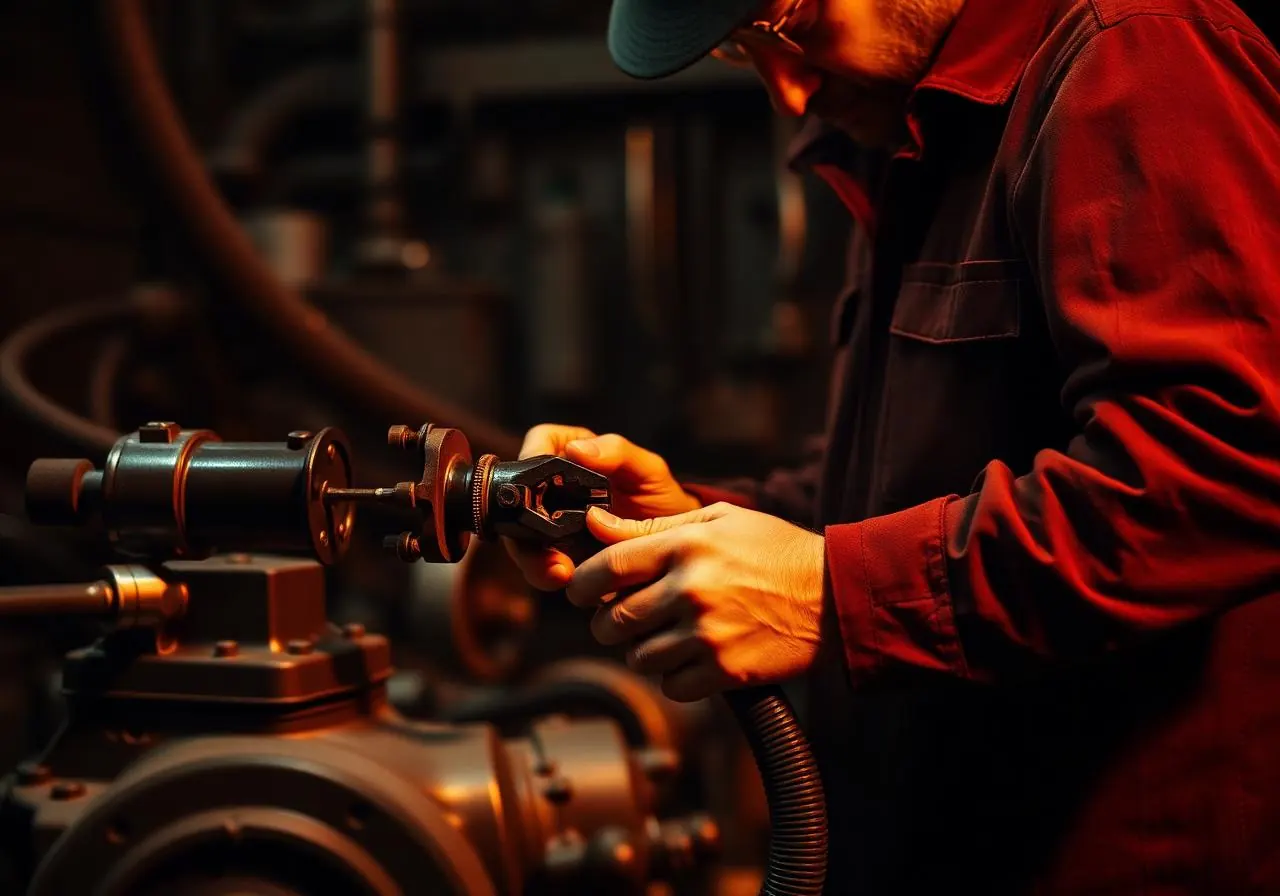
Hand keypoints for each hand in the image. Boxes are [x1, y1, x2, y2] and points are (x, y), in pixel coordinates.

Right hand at [503, 425, 700, 591]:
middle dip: (525, 525)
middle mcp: (552, 487)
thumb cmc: (660, 498)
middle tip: (547, 542)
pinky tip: (568, 580)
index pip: (536, 444)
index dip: (530, 460)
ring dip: (534, 558)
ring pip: (521, 537)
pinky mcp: (556, 554)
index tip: (538, 484)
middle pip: (518, 498)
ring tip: (561, 574)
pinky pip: (539, 564)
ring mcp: (549, 523)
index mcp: (570, 453)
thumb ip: (617, 453)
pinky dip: (547, 574)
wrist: (673, 546)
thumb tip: (576, 449)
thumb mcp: (647, 470)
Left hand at [567, 502, 825, 702]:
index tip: (580, 592)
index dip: (581, 584)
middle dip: (609, 623)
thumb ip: (652, 526)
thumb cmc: (775, 551)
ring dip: (644, 650)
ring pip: (638, 657)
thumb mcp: (718, 521)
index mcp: (686, 546)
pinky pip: (671, 684)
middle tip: (624, 618)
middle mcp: (691, 590)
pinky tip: (694, 656)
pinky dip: (675, 676)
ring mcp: (707, 633)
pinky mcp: (724, 670)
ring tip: (669, 635)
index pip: (607, 568)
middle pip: (613, 620)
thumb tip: (594, 523)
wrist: (836, 596)